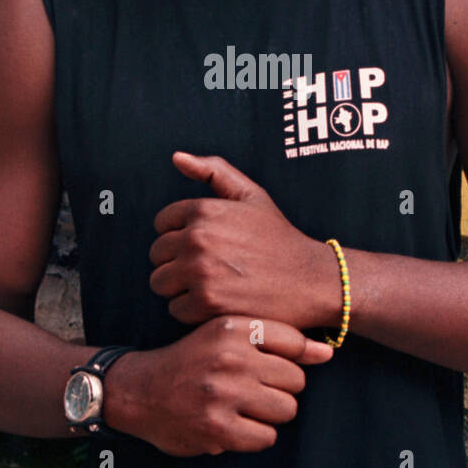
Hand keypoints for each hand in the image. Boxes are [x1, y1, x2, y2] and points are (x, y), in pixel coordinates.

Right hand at [106, 314, 333, 455]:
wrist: (138, 389)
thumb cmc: (192, 360)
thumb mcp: (226, 334)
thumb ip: (277, 340)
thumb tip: (328, 352)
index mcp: (232, 326)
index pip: (294, 342)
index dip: (290, 358)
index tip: (272, 365)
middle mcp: (230, 356)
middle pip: (296, 380)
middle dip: (280, 388)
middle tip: (253, 389)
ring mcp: (223, 393)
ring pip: (286, 410)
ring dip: (270, 414)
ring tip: (245, 407)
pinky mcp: (217, 427)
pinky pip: (266, 437)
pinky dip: (254, 435)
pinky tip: (234, 424)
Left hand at [148, 151, 339, 328]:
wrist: (310, 280)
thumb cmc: (279, 238)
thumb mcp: (251, 195)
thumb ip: (214, 171)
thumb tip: (177, 157)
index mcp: (204, 209)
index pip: (162, 224)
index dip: (180, 235)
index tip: (204, 246)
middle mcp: (197, 237)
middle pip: (157, 255)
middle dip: (177, 262)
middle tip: (208, 269)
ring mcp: (200, 271)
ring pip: (160, 282)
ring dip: (180, 288)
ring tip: (210, 286)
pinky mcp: (207, 302)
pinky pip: (176, 309)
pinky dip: (192, 311)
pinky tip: (217, 304)